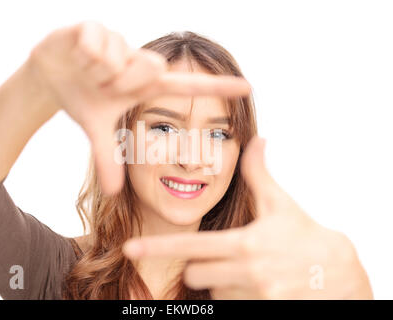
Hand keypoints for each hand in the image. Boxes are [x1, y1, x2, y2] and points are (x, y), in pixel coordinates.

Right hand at [27, 21, 250, 193]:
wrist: (50, 76)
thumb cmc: (83, 99)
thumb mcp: (97, 130)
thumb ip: (108, 158)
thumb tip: (114, 193)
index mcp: (145, 85)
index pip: (188, 87)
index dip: (216, 88)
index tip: (248, 87)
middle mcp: (138, 61)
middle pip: (151, 67)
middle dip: (121, 82)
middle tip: (102, 87)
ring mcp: (119, 42)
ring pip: (119, 57)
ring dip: (97, 73)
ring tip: (87, 72)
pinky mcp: (95, 27)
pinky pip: (97, 42)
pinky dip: (82, 55)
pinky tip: (76, 56)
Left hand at [123, 136, 373, 298]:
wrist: (338, 272)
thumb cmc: (303, 234)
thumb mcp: (280, 204)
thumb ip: (259, 174)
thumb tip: (257, 139)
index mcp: (244, 244)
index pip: (191, 248)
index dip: (157, 248)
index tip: (130, 248)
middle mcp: (246, 273)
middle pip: (196, 274)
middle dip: (201, 265)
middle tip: (226, 255)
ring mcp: (255, 296)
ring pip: (214, 292)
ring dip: (222, 281)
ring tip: (249, 269)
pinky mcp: (264, 310)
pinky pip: (232, 304)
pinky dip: (237, 294)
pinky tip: (258, 284)